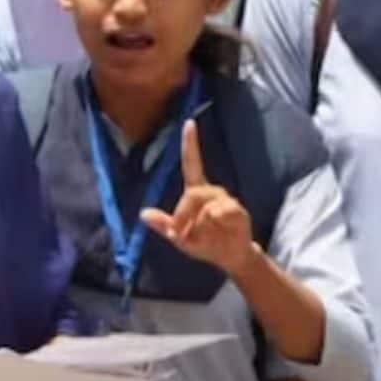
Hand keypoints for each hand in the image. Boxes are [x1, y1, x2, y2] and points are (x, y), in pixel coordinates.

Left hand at [141, 119, 255, 277]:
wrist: (231, 258)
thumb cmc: (206, 244)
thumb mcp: (180, 238)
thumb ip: (163, 225)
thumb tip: (143, 214)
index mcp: (197, 191)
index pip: (192, 162)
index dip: (191, 143)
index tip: (189, 122)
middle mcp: (212, 191)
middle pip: (192, 194)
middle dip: (182, 217)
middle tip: (180, 236)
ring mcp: (225, 200)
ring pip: (205, 208)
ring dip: (198, 228)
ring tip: (205, 238)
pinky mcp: (237, 210)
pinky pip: (219, 214)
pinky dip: (214, 227)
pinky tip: (221, 232)